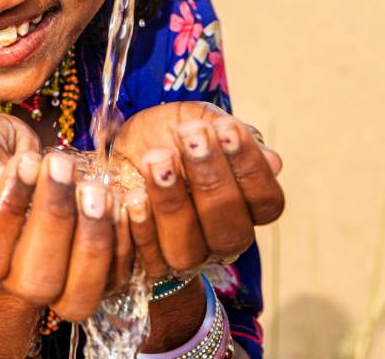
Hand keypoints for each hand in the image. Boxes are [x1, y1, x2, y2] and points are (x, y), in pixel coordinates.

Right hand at [0, 114, 132, 320]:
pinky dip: (125, 241)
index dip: (9, 206)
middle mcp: (12, 279)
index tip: (28, 162)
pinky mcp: (97, 282)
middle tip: (63, 168)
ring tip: (96, 189)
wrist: (25, 182)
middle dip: (54, 219)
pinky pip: (115, 278)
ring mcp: (58, 287)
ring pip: (78, 294)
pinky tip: (124, 201)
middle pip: (35, 280)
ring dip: (92, 238)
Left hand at [115, 105, 284, 277]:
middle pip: (231, 230)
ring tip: (157, 158)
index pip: (266, 201)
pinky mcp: (147, 264)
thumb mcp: (190, 120)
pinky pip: (147, 256)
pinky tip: (133, 194)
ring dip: (173, 201)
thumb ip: (223, 133)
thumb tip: (271, 161)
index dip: (249, 167)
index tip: (224, 128)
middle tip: (189, 137)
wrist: (113, 152)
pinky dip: (141, 225)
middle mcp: (221, 238)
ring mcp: (186, 256)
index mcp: (246, 206)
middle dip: (211, 179)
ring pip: (188, 248)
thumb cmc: (161, 136)